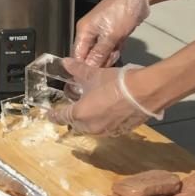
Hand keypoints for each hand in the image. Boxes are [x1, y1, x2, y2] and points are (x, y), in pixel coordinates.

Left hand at [48, 60, 162, 136]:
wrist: (145, 93)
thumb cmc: (116, 84)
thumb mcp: (93, 74)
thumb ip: (77, 70)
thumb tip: (66, 63)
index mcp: (80, 115)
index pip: (62, 117)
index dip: (54, 115)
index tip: (50, 114)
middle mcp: (91, 127)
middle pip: (76, 125)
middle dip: (72, 118)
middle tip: (71, 108)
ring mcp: (107, 132)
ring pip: (91, 129)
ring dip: (88, 121)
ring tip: (89, 110)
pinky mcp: (121, 132)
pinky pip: (106, 129)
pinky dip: (103, 122)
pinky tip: (107, 112)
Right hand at [72, 0, 150, 66]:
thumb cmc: (121, 14)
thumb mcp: (110, 36)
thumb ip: (98, 53)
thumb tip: (88, 69)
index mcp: (84, 31)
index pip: (77, 55)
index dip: (82, 68)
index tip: (89, 81)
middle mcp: (89, 33)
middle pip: (89, 55)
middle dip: (98, 63)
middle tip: (107, 71)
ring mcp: (101, 33)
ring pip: (101, 52)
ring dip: (109, 57)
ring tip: (116, 56)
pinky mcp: (112, 33)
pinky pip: (110, 47)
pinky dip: (115, 50)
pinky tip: (120, 50)